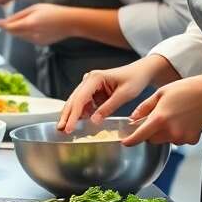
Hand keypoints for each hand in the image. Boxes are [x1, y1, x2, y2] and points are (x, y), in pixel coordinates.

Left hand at [0, 3, 73, 45]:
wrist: (71, 22)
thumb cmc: (53, 11)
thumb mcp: (35, 8)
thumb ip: (19, 15)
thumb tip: (6, 21)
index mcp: (29, 24)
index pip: (10, 27)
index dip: (2, 25)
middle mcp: (32, 35)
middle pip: (14, 33)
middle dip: (9, 28)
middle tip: (5, 21)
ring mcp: (37, 41)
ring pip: (20, 37)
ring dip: (17, 31)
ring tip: (22, 22)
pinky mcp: (41, 44)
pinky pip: (29, 39)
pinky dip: (26, 34)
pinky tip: (33, 27)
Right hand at [57, 55, 176, 132]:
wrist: (141, 72)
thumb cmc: (135, 79)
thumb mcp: (124, 95)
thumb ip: (108, 108)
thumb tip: (94, 121)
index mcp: (95, 78)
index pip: (80, 99)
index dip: (73, 115)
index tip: (68, 128)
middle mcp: (89, 79)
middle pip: (74, 99)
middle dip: (67, 115)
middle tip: (60, 129)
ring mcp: (90, 85)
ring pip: (77, 102)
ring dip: (72, 115)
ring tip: (66, 128)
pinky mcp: (93, 90)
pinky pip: (84, 103)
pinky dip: (82, 113)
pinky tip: (79, 122)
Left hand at [123, 74, 201, 145]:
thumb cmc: (185, 90)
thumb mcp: (160, 93)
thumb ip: (144, 107)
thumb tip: (133, 118)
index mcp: (159, 118)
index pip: (140, 135)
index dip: (131, 140)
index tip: (125, 142)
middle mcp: (170, 130)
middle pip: (152, 139)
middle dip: (150, 132)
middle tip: (157, 118)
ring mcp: (182, 137)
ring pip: (165, 140)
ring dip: (165, 133)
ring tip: (174, 117)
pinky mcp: (192, 140)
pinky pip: (179, 140)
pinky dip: (178, 134)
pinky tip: (184, 121)